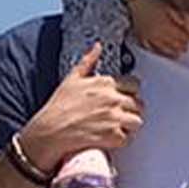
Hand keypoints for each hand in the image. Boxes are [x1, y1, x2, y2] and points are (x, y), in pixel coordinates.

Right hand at [18, 46, 145, 173]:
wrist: (50, 131)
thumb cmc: (58, 107)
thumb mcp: (71, 78)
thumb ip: (87, 61)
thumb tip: (96, 46)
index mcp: (105, 83)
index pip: (134, 84)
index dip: (129, 92)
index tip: (122, 98)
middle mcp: (112, 98)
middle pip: (139, 104)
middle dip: (131, 109)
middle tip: (119, 115)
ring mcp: (114, 117)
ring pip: (137, 121)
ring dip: (129, 125)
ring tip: (117, 127)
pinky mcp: (112, 136)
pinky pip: (127, 139)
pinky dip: (120, 140)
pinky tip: (110, 138)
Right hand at [124, 0, 188, 60]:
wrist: (137, 0)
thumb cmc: (154, 1)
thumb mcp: (169, 6)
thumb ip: (178, 16)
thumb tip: (184, 24)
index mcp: (166, 26)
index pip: (180, 36)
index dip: (186, 39)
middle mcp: (158, 34)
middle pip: (172, 44)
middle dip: (180, 47)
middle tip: (185, 49)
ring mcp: (149, 37)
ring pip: (162, 48)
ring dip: (171, 52)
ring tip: (177, 55)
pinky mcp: (141, 37)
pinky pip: (149, 47)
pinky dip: (155, 50)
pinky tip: (159, 52)